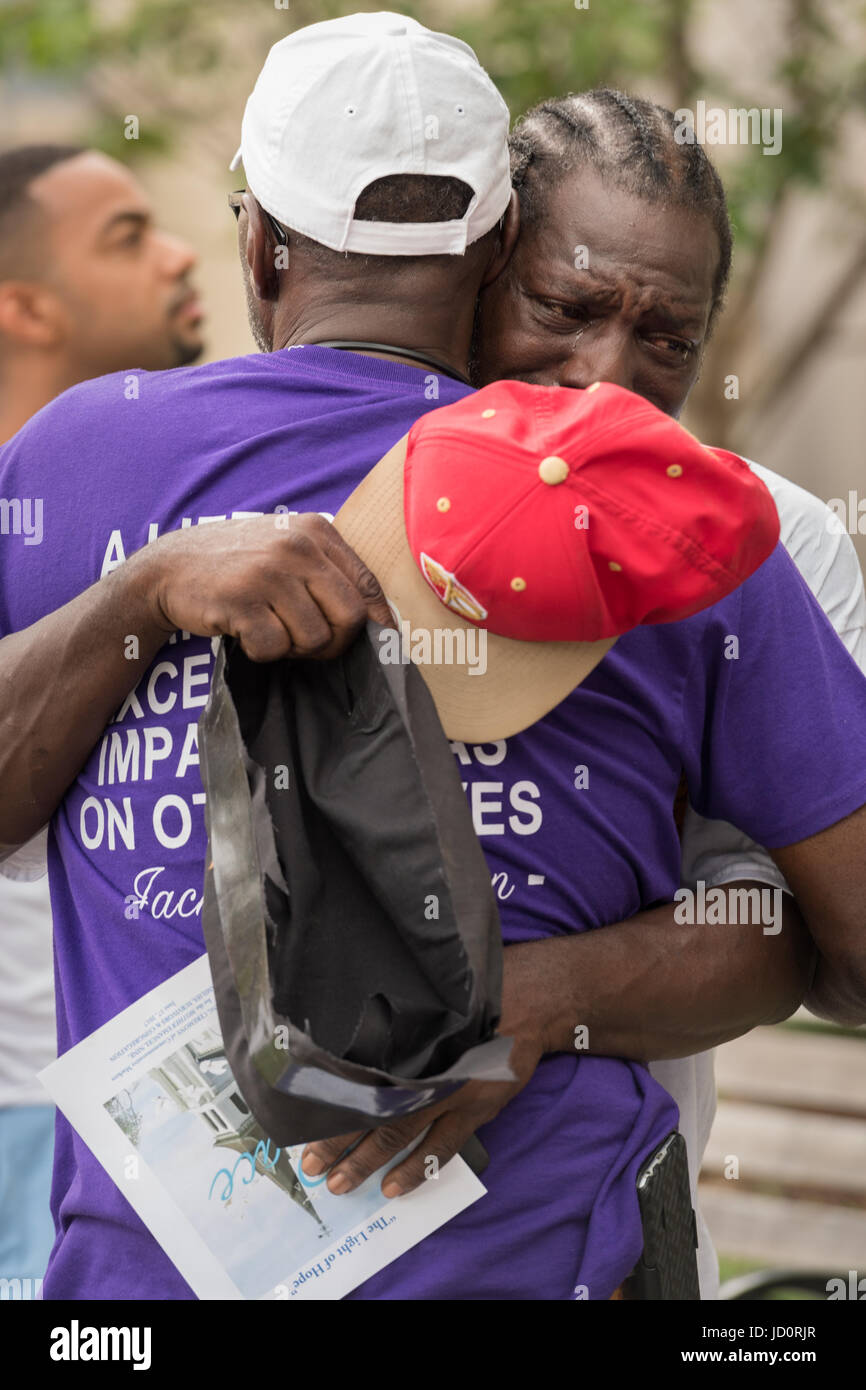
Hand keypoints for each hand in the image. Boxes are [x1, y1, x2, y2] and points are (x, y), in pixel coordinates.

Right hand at [130, 512, 393, 661]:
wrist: (169, 567)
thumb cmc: (238, 564)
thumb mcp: (287, 548)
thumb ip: (329, 573)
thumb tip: (380, 620)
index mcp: (316, 530)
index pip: (367, 586)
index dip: (377, 623)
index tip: (376, 644)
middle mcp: (297, 546)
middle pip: (349, 618)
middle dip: (333, 643)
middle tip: (307, 643)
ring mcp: (269, 572)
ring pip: (314, 638)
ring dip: (293, 647)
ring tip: (269, 627)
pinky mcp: (241, 600)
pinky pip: (274, 648)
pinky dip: (262, 651)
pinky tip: (246, 631)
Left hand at [300, 948, 550, 1198]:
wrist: (531, 1003)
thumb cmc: (474, 995)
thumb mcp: (432, 1001)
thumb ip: (399, 1023)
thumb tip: (348, 1041)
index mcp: (414, 1039)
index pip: (362, 1076)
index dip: (334, 1099)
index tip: (305, 1116)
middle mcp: (430, 1068)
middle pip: (375, 1110)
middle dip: (341, 1140)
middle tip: (312, 1165)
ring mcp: (455, 1093)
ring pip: (404, 1135)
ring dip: (370, 1161)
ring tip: (341, 1183)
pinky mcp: (476, 1109)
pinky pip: (442, 1148)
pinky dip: (418, 1169)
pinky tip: (395, 1186)